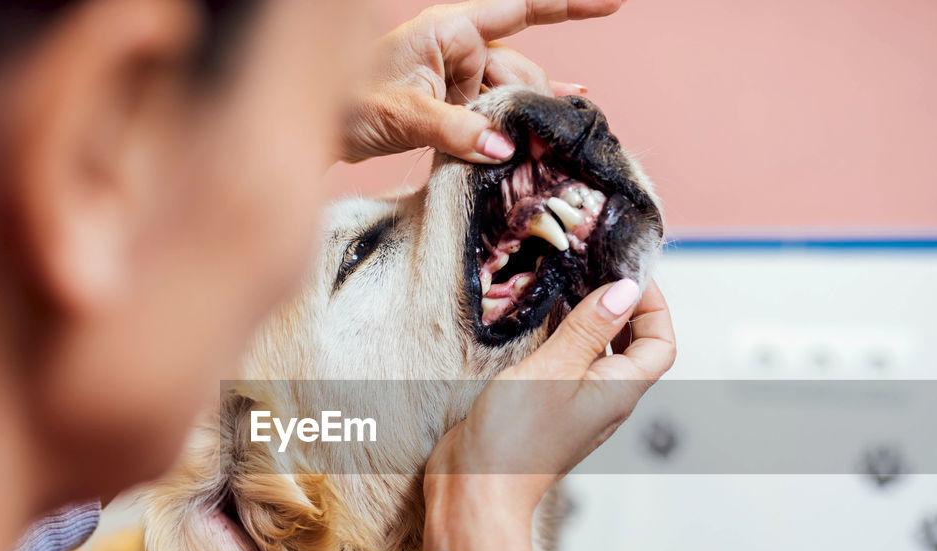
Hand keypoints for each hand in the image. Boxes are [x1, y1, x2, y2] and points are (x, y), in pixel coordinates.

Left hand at [339, 0, 625, 163]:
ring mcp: (460, 76)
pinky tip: (566, 105)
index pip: (520, 8)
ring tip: (543, 148)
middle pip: (521, 69)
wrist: (323, 127)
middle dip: (535, 101)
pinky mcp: (457, 103)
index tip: (613, 1)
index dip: (567, 5)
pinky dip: (528, 110)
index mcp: (449, 31)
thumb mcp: (403, 115)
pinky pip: (502, 105)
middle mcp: (460, 48)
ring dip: (526, 120)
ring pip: (513, 94)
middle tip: (544, 139)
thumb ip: (455, 131)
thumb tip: (504, 149)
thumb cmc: (350, 105)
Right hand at [425, 279, 675, 512]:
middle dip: (625, 307)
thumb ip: (588, 328)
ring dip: (595, 321)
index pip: (660, 343)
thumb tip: (624, 291)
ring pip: (603, 356)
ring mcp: (579, 407)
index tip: (627, 273)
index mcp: (619, 392)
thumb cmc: (514, 439)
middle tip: (600, 271)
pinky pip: (573, 367)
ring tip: (573, 287)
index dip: (653, 305)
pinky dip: (569, 339)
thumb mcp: (552, 370)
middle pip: (636, 347)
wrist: (477, 490)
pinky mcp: (550, 410)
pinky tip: (546, 323)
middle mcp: (606, 401)